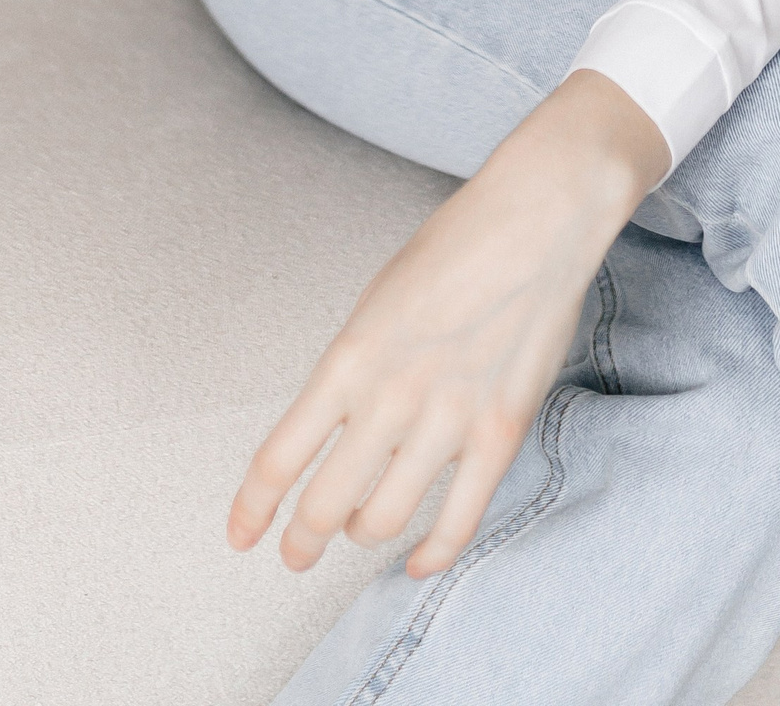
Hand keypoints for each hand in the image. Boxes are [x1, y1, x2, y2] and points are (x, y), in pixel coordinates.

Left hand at [227, 72, 666, 580]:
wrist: (537, 218)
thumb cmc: (456, 246)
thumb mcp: (378, 299)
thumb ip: (354, 367)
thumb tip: (338, 429)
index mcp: (350, 356)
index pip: (280, 457)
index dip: (253, 508)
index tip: (242, 533)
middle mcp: (391, 394)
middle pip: (325, 503)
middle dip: (302, 539)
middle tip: (296, 551)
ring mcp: (448, 418)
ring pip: (383, 519)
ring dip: (359, 536)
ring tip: (355, 534)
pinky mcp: (500, 433)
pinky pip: (458, 520)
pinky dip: (431, 554)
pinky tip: (416, 561)